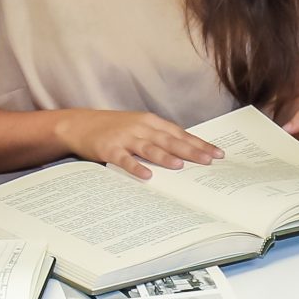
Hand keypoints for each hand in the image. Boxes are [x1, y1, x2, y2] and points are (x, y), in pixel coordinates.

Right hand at [52, 109, 222, 179]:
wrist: (80, 124)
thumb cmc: (114, 128)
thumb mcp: (139, 127)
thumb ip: (159, 138)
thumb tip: (186, 154)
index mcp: (151, 122)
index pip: (180, 134)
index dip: (199, 144)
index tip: (217, 154)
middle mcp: (141, 128)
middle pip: (170, 140)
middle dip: (190, 151)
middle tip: (208, 161)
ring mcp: (125, 137)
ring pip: (149, 148)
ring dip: (166, 157)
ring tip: (181, 166)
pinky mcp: (109, 149)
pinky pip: (124, 159)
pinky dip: (135, 167)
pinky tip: (146, 175)